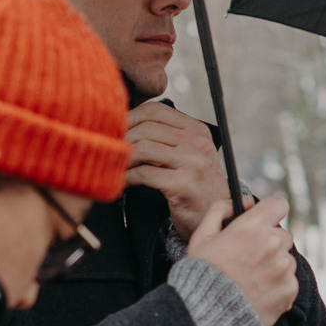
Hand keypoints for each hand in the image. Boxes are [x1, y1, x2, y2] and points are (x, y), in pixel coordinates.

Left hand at [127, 101, 226, 236]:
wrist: (215, 214)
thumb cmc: (196, 184)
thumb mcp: (189, 154)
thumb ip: (168, 138)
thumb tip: (127, 124)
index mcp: (197, 130)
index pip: (156, 111)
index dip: (130, 117)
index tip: (116, 129)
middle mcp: (197, 143)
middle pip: (147, 128)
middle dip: (123, 138)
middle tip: (110, 149)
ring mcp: (193, 164)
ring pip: (144, 148)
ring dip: (124, 157)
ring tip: (116, 165)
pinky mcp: (184, 185)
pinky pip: (144, 174)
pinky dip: (128, 177)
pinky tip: (123, 181)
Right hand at [188, 195, 297, 325]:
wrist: (207, 316)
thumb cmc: (202, 274)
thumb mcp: (201, 236)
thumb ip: (221, 210)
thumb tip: (245, 201)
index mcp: (253, 226)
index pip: (279, 205)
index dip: (270, 212)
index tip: (263, 221)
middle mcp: (273, 244)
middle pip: (283, 234)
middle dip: (269, 242)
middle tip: (248, 258)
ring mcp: (284, 268)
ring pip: (287, 259)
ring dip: (274, 265)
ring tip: (250, 279)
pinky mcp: (289, 290)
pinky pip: (289, 281)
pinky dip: (277, 285)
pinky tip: (257, 292)